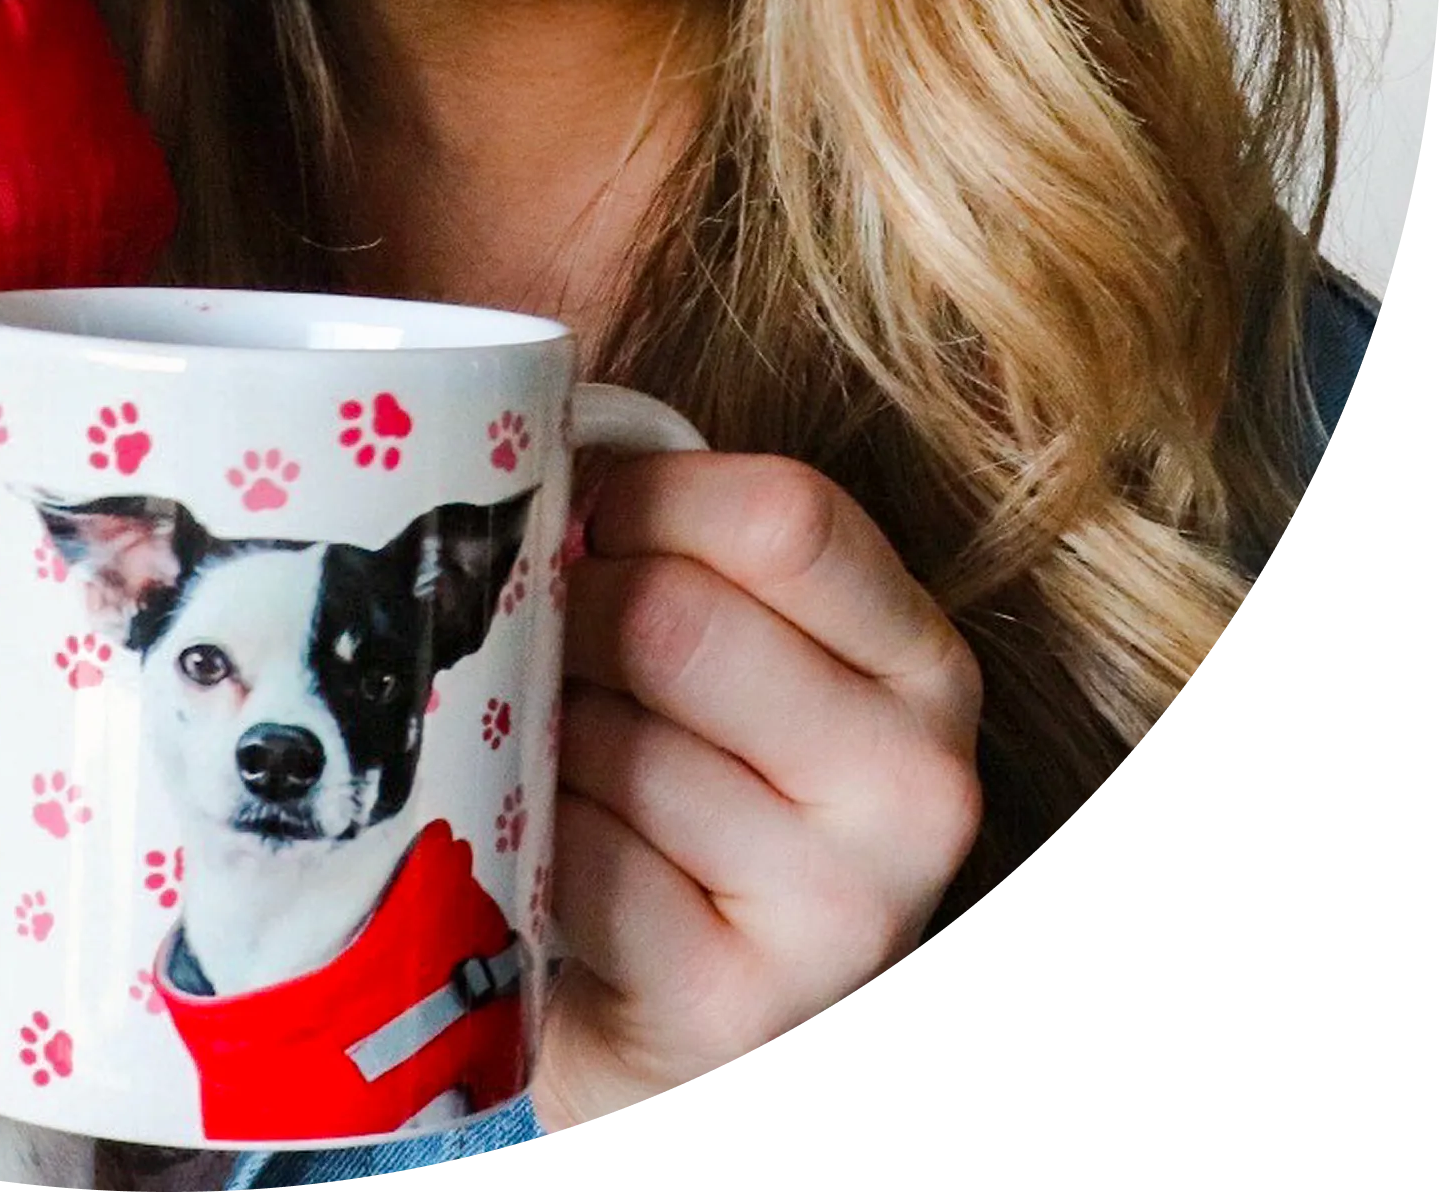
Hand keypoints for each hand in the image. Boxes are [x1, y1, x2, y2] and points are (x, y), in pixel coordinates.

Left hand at [535, 451, 984, 1125]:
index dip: (649, 498)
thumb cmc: (687, 779)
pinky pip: (579, 858)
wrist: (676, 1018)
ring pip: (608, 740)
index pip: (784, 518)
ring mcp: (843, 913)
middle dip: (572, 616)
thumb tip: (527, 433)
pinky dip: (533, 839)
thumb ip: (671, 533)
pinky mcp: (737, 1006)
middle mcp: (918, 789)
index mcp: (924, 665)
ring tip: (555, 761)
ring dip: (539, 736)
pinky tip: (551, 850)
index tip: (590, 520)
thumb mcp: (725, 639)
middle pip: (672, 619)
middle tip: (547, 647)